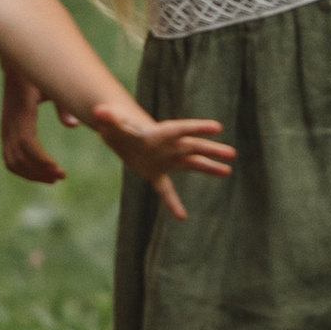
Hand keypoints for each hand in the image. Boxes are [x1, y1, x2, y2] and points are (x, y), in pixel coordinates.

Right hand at [0, 67, 65, 187]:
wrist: (15, 65)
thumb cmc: (39, 74)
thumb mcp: (53, 84)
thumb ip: (63, 104)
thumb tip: (73, 125)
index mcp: (22, 110)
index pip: (27, 143)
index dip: (42, 161)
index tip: (59, 171)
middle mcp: (10, 121)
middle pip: (19, 157)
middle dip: (39, 171)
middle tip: (60, 176)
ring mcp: (5, 127)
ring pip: (11, 160)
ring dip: (30, 174)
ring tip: (52, 178)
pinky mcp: (5, 131)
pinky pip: (8, 157)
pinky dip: (22, 169)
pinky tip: (39, 172)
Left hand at [88, 100, 234, 223]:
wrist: (117, 135)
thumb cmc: (115, 124)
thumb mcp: (110, 121)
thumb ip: (108, 118)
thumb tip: (99, 112)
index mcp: (158, 133)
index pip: (180, 129)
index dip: (197, 128)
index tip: (216, 127)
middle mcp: (166, 147)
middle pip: (192, 148)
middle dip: (211, 151)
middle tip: (231, 154)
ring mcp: (164, 161)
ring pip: (190, 165)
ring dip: (208, 168)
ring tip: (227, 171)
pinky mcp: (156, 174)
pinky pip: (167, 190)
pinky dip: (172, 203)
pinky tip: (181, 217)